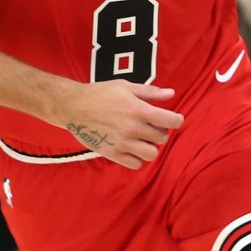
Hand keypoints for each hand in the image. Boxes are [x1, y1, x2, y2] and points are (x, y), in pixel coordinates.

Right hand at [62, 80, 183, 168]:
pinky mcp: (113, 154)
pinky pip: (136, 164)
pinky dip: (137, 157)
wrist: (73, 107)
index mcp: (139, 110)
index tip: (173, 119)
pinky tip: (131, 147)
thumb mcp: (126, 87)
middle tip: (149, 125)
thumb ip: (150, 92)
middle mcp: (134, 128)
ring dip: (150, 146)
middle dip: (159, 131)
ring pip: (152, 154)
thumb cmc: (100, 93)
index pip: (171, 121)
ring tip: (141, 138)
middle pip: (162, 138)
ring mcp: (123, 143)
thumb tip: (171, 93)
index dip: (176, 120)